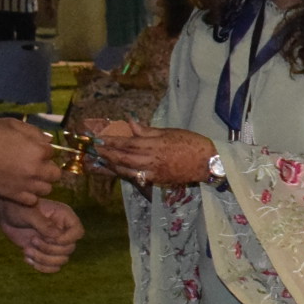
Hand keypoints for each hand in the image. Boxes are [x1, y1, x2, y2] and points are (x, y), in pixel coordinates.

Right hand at [0, 118, 64, 204]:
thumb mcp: (12, 124)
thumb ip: (34, 132)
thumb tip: (48, 140)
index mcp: (38, 151)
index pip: (52, 153)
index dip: (42, 150)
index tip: (31, 149)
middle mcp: (36, 170)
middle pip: (55, 174)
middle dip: (47, 168)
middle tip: (34, 164)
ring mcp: (26, 185)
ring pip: (46, 189)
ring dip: (40, 183)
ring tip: (27, 176)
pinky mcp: (14, 196)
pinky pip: (32, 200)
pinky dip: (30, 195)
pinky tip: (20, 187)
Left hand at [0, 191, 81, 272]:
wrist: (6, 215)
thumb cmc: (17, 208)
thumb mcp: (28, 213)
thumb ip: (43, 224)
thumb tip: (57, 236)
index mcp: (64, 217)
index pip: (78, 232)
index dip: (68, 239)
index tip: (52, 239)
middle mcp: (63, 231)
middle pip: (69, 249)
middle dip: (49, 249)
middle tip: (32, 240)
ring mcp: (55, 243)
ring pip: (61, 260)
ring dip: (43, 259)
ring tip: (27, 250)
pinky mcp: (46, 253)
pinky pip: (52, 267)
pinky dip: (40, 266)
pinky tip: (26, 258)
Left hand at [93, 123, 217, 187]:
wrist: (209, 162)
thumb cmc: (191, 143)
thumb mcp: (170, 132)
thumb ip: (148, 130)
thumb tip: (131, 123)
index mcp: (155, 145)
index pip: (128, 142)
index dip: (112, 141)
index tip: (99, 138)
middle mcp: (152, 160)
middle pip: (124, 157)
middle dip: (107, 154)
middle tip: (95, 150)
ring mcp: (155, 172)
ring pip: (128, 169)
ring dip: (113, 165)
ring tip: (101, 160)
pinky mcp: (158, 180)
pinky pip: (137, 178)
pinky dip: (126, 174)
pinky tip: (118, 170)